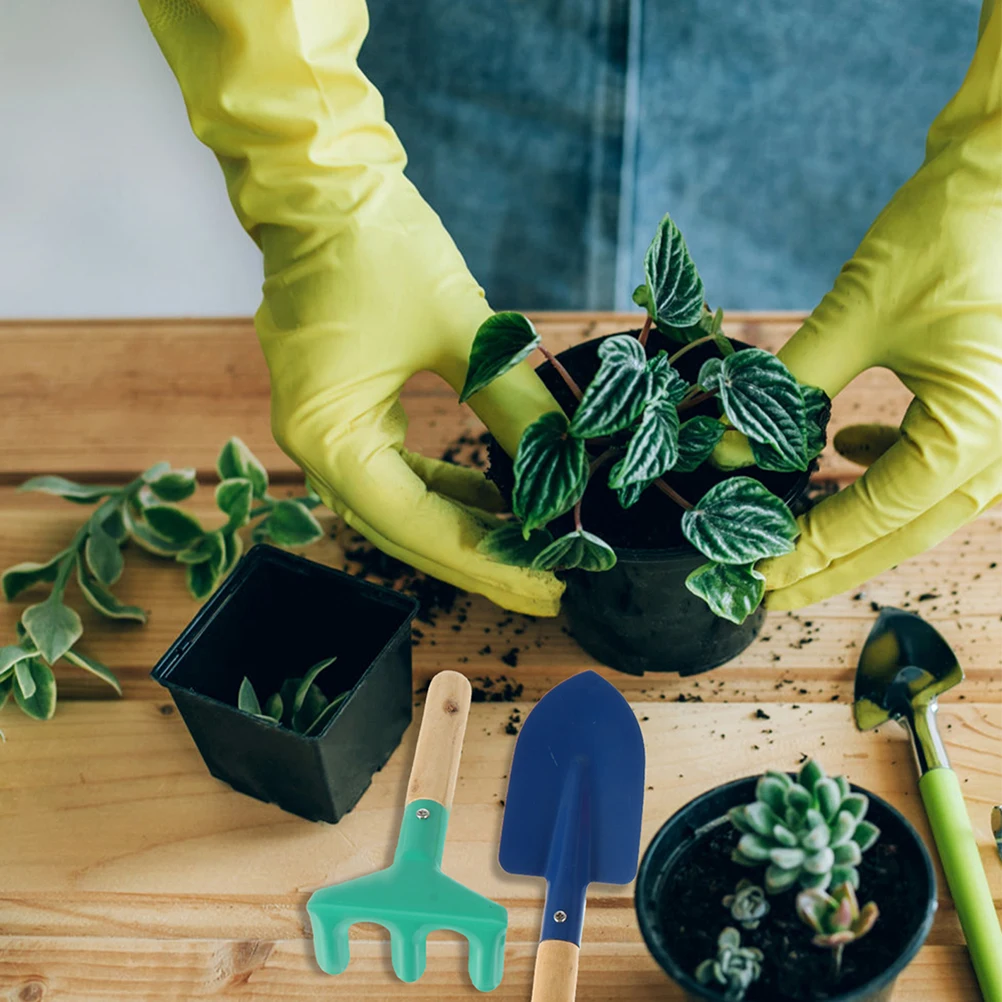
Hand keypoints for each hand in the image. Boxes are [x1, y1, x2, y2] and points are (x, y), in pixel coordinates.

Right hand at [140, 0, 563, 614]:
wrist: (319, 180)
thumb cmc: (377, 243)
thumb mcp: (463, 329)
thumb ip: (519, 405)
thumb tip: (573, 465)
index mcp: (328, 435)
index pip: (418, 526)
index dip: (489, 562)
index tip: (552, 587)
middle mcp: (316, 447)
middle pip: (407, 530)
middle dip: (481, 557)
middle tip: (552, 581)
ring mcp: (324, 429)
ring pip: (402, 506)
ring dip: (465, 526)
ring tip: (532, 546)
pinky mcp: (342, 409)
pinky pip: (395, 471)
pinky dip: (444, 489)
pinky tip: (494, 494)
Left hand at [722, 0, 1001, 609]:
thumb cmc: (953, 227)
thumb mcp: (859, 313)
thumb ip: (787, 390)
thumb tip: (724, 452)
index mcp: (979, 433)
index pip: (879, 516)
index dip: (810, 549)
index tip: (754, 576)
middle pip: (904, 530)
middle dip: (831, 561)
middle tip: (766, 589)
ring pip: (919, 502)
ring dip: (854, 521)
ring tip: (790, 534)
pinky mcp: (989, 400)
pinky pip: (935, 459)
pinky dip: (884, 468)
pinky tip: (840, 454)